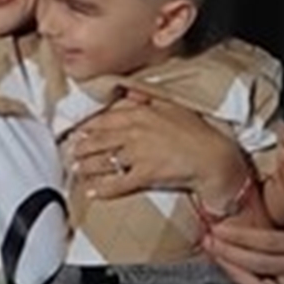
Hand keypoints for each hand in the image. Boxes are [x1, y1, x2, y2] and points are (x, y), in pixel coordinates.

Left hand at [65, 91, 247, 206]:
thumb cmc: (195, 131)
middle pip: (101, 140)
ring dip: (87, 167)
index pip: (107, 120)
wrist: (213, 157)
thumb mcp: (171, 106)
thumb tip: (129, 92)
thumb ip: (147, 98)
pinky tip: (91, 192)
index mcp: (140, 114)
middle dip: (82, 147)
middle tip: (71, 152)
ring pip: (104, 161)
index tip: (78, 131)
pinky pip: (118, 183)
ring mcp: (138, 155)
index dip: (89, 127)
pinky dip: (102, 189)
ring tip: (76, 170)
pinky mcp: (145, 175)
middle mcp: (135, 133)